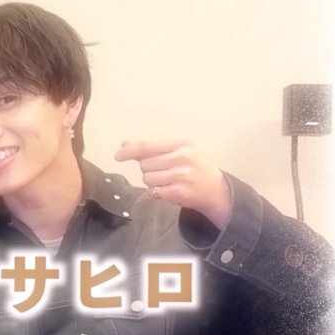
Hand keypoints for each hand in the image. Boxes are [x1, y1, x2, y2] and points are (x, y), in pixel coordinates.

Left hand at [114, 139, 230, 229]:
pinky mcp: (180, 192)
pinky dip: (157, 191)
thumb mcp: (177, 150)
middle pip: (144, 163)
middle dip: (147, 168)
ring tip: (168, 179)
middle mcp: (183, 156)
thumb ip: (151, 147)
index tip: (118, 155)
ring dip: (152, 181)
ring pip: (147, 178)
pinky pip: (154, 191)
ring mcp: (182, 175)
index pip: (146, 145)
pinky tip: (170, 188)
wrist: (216, 189)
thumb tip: (125, 143)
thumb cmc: (193, 166)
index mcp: (181, 142)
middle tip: (163, 170)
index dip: (129, 151)